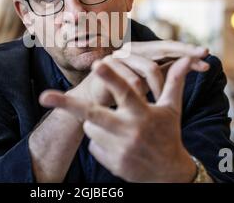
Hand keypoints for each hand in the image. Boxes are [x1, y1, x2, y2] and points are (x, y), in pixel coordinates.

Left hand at [40, 56, 206, 181]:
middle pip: (93, 114)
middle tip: (44, 96)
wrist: (169, 174)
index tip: (98, 63)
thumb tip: (188, 59)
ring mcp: (119, 149)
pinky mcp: (112, 163)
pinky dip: (100, 140)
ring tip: (117, 127)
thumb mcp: (172, 108)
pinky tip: (118, 145)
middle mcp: (130, 131)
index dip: (112, 78)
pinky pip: (93, 144)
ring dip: (97, 123)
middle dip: (68, 104)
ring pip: (90, 127)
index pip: (126, 92)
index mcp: (143, 113)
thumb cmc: (168, 134)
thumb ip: (174, 82)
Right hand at [67, 40, 208, 106]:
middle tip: (204, 58)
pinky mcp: (108, 68)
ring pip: (149, 67)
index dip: (187, 50)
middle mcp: (132, 49)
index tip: (207, 55)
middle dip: (184, 53)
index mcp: (143, 51)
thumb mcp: (148, 81)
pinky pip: (132, 80)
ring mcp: (120, 56)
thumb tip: (192, 64)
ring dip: (160, 85)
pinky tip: (149, 103)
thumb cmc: (123, 91)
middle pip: (162, 48)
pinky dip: (142, 93)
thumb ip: (167, 71)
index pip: (169, 48)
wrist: (92, 102)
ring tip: (165, 100)